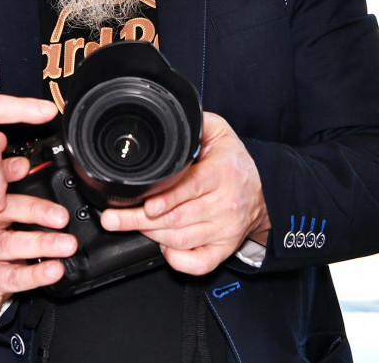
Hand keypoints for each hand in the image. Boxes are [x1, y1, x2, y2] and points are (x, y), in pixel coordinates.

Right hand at [0, 156, 77, 323]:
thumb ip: (17, 205)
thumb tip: (36, 176)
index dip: (7, 173)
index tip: (25, 167)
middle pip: (3, 211)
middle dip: (35, 210)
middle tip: (62, 216)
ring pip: (8, 244)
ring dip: (41, 243)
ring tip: (67, 245)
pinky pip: (10, 277)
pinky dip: (34, 273)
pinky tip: (53, 270)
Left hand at [98, 112, 270, 274]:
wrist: (264, 190)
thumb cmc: (234, 161)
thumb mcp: (218, 132)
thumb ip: (193, 124)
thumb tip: (166, 116)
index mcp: (223, 172)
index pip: (191, 188)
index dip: (166, 199)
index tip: (145, 204)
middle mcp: (226, 204)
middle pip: (178, 218)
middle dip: (140, 220)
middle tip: (114, 218)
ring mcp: (226, 229)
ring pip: (182, 239)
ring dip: (151, 235)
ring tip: (128, 225)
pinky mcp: (225, 248)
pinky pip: (201, 263)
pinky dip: (179, 261)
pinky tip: (162, 248)